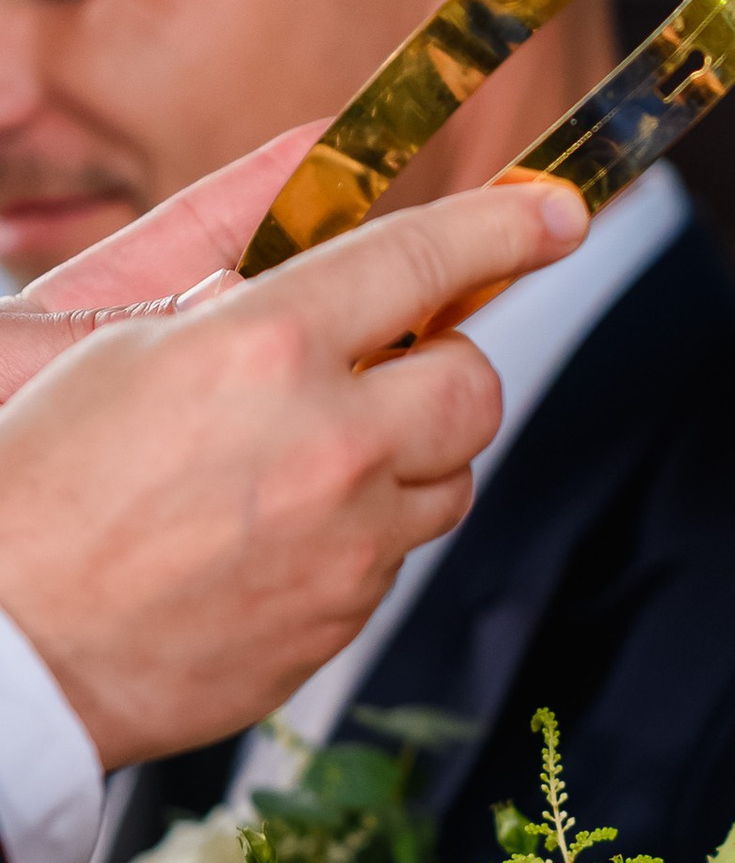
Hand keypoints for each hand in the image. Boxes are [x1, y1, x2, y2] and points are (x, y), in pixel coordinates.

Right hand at [0, 169, 586, 765]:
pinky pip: (393, 554)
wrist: (11, 646)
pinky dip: (358, 533)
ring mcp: (347, 539)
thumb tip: (315, 238)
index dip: (505, 229)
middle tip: (389, 369)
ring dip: (406, 458)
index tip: (553, 216)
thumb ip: (238, 289)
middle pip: (476, 386)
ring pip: (449, 478)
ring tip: (308, 461)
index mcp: (268, 347)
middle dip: (445, 368)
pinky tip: (272, 536)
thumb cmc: (40, 490)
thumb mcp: (124, 348)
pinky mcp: (343, 615)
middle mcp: (330, 442)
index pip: (425, 261)